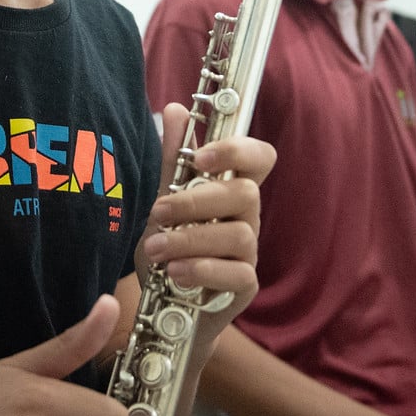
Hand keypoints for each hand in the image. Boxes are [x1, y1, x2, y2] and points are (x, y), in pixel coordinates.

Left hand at [142, 103, 273, 329]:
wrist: (166, 307)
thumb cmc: (170, 247)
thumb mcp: (162, 203)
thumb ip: (171, 161)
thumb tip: (177, 108)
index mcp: (231, 188)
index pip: (260, 157)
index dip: (238, 151)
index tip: (201, 158)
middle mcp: (247, 217)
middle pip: (245, 193)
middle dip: (196, 201)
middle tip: (157, 212)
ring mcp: (249, 252)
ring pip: (238, 234)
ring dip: (190, 240)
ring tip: (154, 250)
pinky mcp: (245, 285)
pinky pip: (237, 273)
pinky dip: (203, 270)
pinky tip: (175, 273)